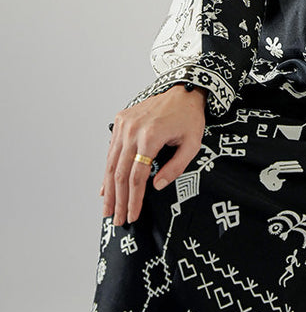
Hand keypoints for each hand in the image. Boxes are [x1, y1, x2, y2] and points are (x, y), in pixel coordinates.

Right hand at [100, 84, 206, 225]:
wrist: (183, 92)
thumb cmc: (189, 118)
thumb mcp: (192, 144)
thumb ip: (175, 167)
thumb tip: (156, 186)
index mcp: (151, 136)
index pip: (137, 177)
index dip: (133, 200)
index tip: (132, 216)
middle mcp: (132, 130)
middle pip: (119, 173)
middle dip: (117, 200)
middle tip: (117, 219)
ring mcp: (124, 124)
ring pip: (111, 163)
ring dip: (109, 189)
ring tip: (108, 209)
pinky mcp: (120, 121)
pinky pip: (112, 150)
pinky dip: (108, 170)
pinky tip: (105, 187)